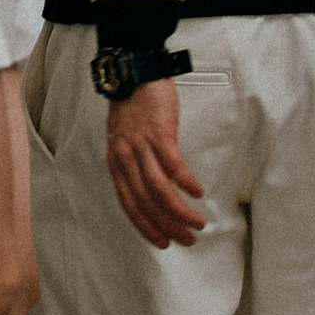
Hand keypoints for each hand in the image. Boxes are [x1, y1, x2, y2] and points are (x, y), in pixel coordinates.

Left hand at [103, 77, 206, 249]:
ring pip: (159, 190)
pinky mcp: (158, 133)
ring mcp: (141, 146)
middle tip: (187, 239)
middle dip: (168, 226)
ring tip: (197, 223)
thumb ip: (134, 164)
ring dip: (180, 211)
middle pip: (146, 202)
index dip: (146, 227)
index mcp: (116, 163)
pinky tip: (197, 192)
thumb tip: (150, 189)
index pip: (129, 205)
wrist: (133, 73)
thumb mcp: (124, 140)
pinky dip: (186, 182)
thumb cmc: (132, 107)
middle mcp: (125, 158)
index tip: (163, 241)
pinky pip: (173, 165)